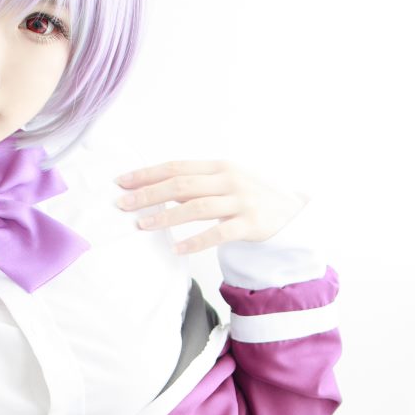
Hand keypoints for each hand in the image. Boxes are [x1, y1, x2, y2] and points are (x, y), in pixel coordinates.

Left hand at [113, 160, 307, 256]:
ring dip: (166, 216)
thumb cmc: (251, 198)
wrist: (292, 213)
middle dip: (148, 194)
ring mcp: (241, 201)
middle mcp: (229, 179)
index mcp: (219, 166)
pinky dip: (195, 241)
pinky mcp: (250, 224)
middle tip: (122, 204)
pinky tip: (176, 248)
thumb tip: (159, 190)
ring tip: (142, 225)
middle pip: (181, 185)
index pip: (176, 167)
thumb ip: (196, 185)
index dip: (147, 174)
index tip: (121, 182)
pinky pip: (218, 233)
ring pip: (196, 207)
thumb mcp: (225, 183)